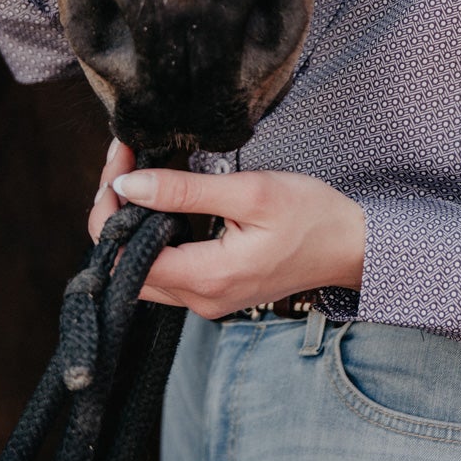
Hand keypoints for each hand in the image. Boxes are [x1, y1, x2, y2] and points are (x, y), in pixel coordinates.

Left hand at [88, 142, 366, 319]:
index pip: (124, 255)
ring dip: (128, 226)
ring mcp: (206, 300)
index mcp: (206, 278)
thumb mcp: (251, 193)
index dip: (108, 209)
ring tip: (133, 175)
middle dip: (111, 214)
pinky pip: (165, 270)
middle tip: (121, 163)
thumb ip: (186, 191)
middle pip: (123, 267)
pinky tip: (159, 203)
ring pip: (140, 271)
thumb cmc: (312, 216)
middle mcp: (199, 299)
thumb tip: (128, 185)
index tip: (119, 161)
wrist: (351, 247)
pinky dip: (151, 236)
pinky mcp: (214, 291)